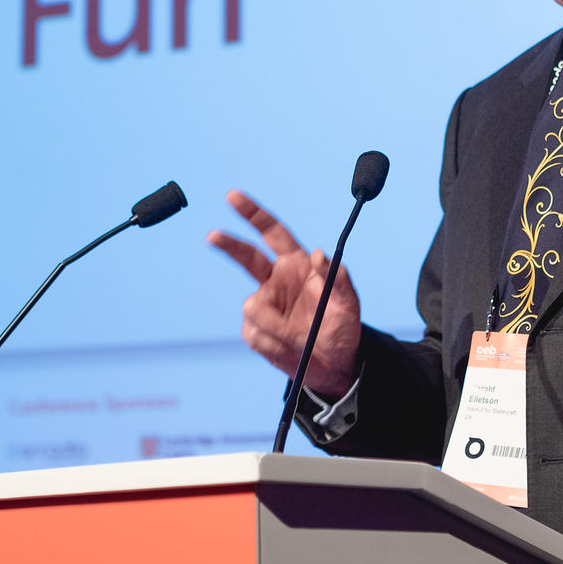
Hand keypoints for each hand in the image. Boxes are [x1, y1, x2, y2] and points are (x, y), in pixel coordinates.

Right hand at [207, 189, 362, 398]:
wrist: (333, 366)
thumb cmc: (342, 329)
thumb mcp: (349, 303)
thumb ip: (338, 278)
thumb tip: (319, 254)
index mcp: (297, 265)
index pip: (272, 233)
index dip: (253, 213)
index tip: (233, 197)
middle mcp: (276, 280)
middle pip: (246, 256)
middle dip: (228, 244)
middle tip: (213, 235)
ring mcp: (263, 305)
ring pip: (253, 307)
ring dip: (275, 325)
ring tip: (299, 339)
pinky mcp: (254, 331)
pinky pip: (255, 333)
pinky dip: (273, 343)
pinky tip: (289, 348)